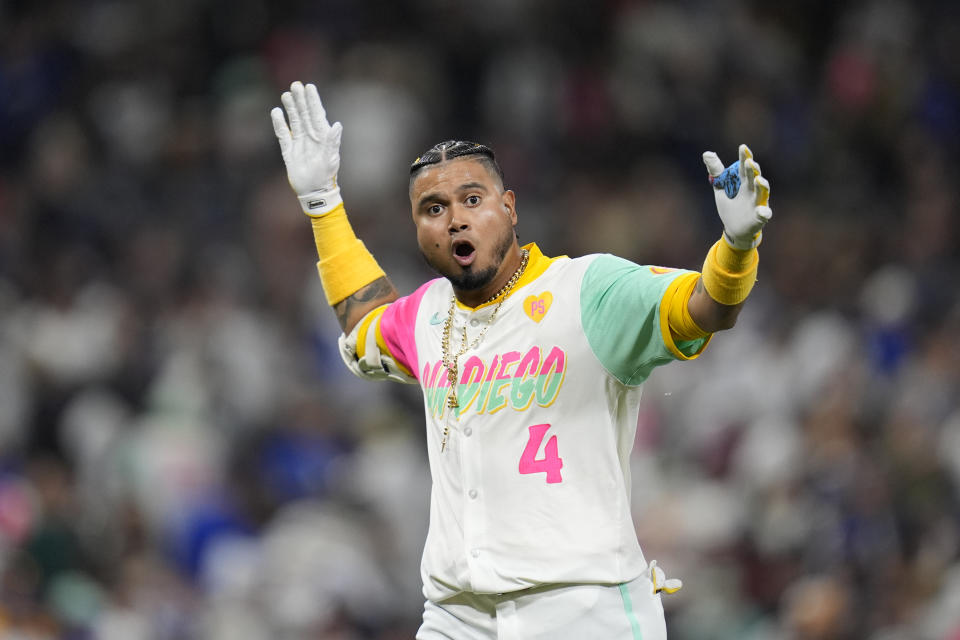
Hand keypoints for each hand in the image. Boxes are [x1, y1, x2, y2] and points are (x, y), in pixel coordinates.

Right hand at [271, 81, 343, 215]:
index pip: (317, 114)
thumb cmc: (326, 175)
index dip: (313, 100)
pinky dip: (279, 124)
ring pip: (294, 121)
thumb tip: (337, 125)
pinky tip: (276, 113)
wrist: (314, 192)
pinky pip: (283, 135)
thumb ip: (333, 142)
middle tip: (295, 85)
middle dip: (300, 100)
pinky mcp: (289, 151)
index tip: (309, 86)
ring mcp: (299, 142)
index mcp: (322, 136)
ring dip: (290, 108)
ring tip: (286, 95)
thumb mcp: (331, 159)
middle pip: (304, 114)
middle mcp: (310, 136)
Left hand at [702, 144, 771, 249]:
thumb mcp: (720, 188)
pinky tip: (762, 211)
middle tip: (749, 162)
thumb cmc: (730, 206)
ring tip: (758, 180)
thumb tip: (706, 153)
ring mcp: (757, 203)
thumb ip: (716, 171)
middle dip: (752, 170)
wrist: (734, 229)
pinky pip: (764, 215)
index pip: (744, 168)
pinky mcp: (759, 217)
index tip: (742, 147)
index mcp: (743, 182)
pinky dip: (764, 213)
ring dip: (762, 186)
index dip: (744, 157)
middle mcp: (753, 190)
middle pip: (754, 177)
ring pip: (763, 193)